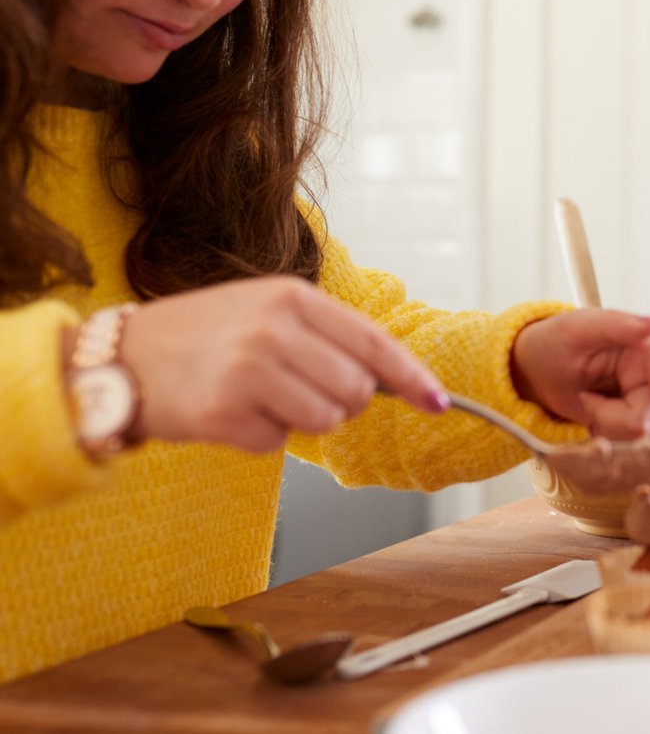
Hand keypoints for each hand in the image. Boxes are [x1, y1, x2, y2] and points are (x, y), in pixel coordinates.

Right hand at [118, 276, 447, 453]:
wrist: (119, 357)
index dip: (413, 378)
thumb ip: (324, 336)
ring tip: (258, 398)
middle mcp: (274, 328)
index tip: (439, 402)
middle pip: (356, 391)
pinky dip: (259, 437)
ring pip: (325, 420)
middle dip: (338, 402)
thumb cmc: (202, 336)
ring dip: (299, 421)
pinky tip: (228, 413)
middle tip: (294, 391)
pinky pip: (277, 443)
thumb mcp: (264, 310)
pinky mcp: (223, 412)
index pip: (373, 343)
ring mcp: (248, 369)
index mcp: (292, 297)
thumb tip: (390, 378)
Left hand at [510, 309, 649, 440]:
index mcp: (649, 349)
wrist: (536, 370)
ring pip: (642, 437)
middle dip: (617, 421)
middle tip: (586, 400)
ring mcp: (647, 403)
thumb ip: (616, 325)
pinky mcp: (636, 423)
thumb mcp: (576, 329)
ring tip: (587, 404)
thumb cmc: (554, 343)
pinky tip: (593, 419)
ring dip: (609, 429)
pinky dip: (609, 438)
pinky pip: (631, 446)